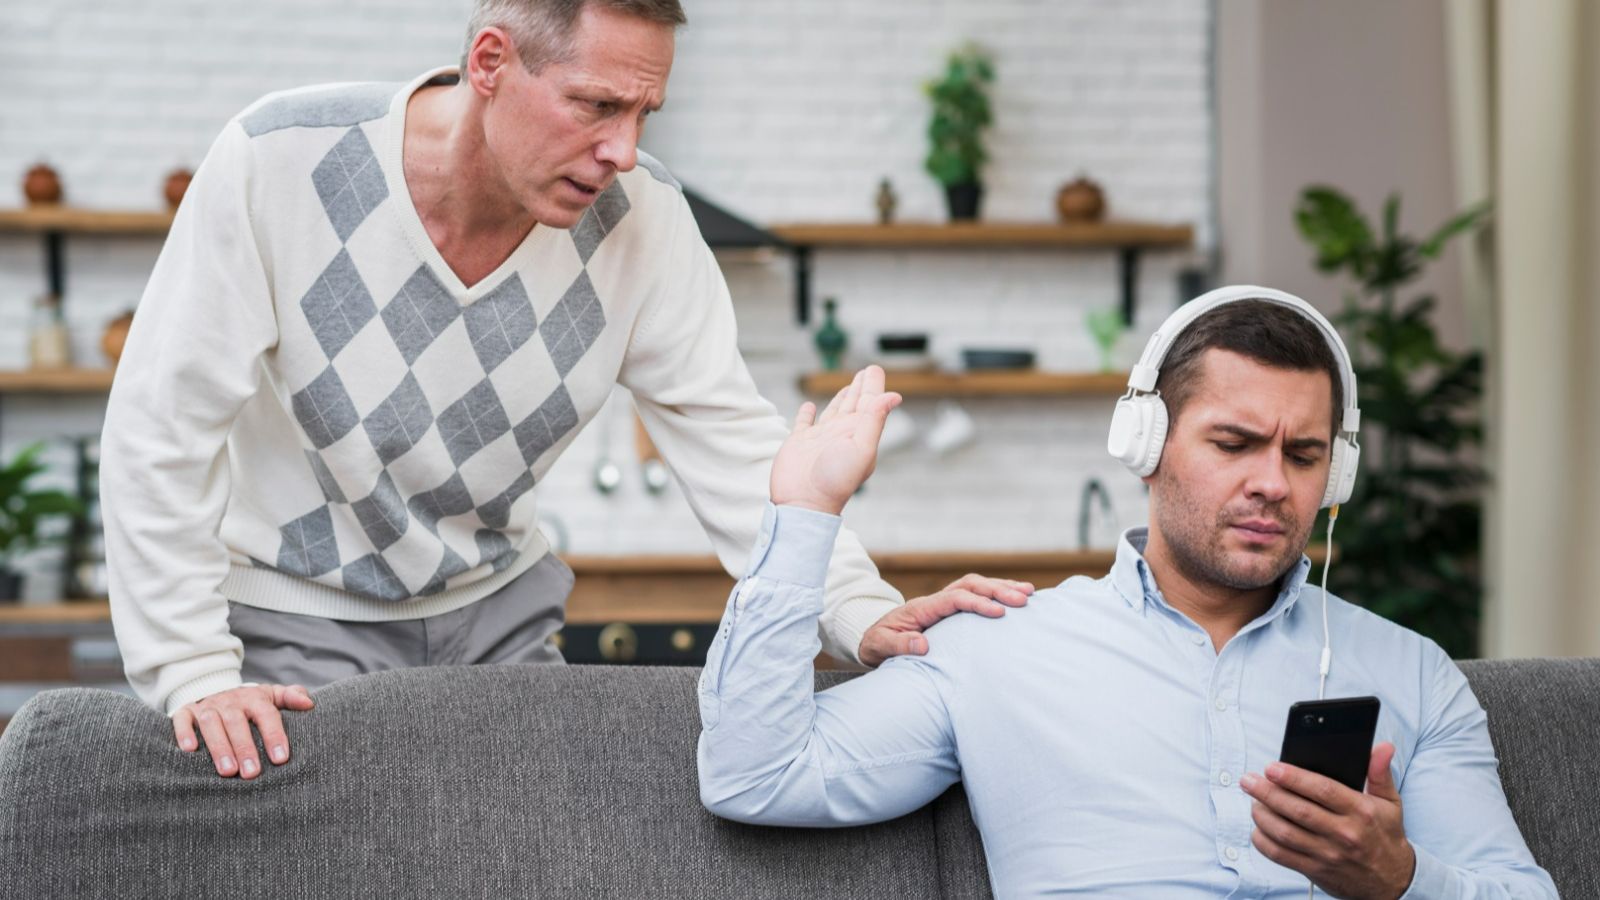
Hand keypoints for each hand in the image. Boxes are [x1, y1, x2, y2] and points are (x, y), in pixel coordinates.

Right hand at [171, 684, 314, 778]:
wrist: (216, 689)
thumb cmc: (250, 703)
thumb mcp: (272, 696)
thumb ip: (291, 697)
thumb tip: (309, 704)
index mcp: (254, 698)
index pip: (267, 714)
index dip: (274, 735)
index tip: (280, 759)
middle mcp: (229, 701)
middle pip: (237, 722)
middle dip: (245, 748)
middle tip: (252, 773)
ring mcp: (206, 706)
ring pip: (211, 723)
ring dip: (219, 746)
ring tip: (228, 772)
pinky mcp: (185, 711)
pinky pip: (182, 719)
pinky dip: (184, 733)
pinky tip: (190, 750)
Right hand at [770, 365, 900, 515]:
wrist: (804, 502)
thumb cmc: (834, 480)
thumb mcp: (861, 448)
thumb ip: (875, 420)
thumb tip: (895, 395)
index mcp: (858, 432)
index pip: (870, 403)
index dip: (873, 385)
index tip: (874, 369)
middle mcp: (841, 433)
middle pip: (854, 403)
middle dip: (860, 387)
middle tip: (866, 371)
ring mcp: (820, 437)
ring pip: (833, 411)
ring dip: (841, 397)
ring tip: (847, 386)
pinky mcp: (800, 442)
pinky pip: (804, 422)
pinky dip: (807, 413)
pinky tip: (810, 406)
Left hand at [858, 574, 1033, 666]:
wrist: (872, 638)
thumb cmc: (877, 643)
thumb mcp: (880, 646)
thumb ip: (899, 645)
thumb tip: (923, 645)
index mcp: (922, 607)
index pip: (955, 599)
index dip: (977, 603)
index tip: (999, 612)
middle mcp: (936, 600)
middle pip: (970, 585)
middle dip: (997, 589)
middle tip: (1023, 598)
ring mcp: (943, 602)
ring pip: (975, 586)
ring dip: (1001, 587)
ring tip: (1029, 593)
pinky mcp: (950, 609)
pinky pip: (975, 595)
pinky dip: (996, 594)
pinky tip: (1016, 599)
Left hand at [1242, 742, 1414, 898]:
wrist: (1391, 881)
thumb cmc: (1385, 835)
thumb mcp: (1389, 803)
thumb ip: (1379, 773)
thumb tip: (1383, 746)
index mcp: (1361, 812)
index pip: (1323, 790)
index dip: (1294, 778)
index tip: (1271, 767)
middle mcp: (1344, 833)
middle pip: (1298, 810)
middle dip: (1268, 792)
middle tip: (1249, 780)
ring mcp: (1328, 854)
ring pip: (1285, 833)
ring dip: (1263, 815)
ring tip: (1253, 801)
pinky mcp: (1316, 871)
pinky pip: (1281, 855)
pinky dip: (1263, 841)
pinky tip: (1258, 828)